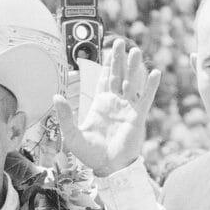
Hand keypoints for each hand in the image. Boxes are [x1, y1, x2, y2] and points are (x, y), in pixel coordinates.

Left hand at [54, 39, 161, 176]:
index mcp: (100, 104)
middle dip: (119, 59)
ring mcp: (127, 109)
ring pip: (131, 83)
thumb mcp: (71, 134)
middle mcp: (115, 103)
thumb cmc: (89, 154)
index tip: (108, 49)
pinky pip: (145, 98)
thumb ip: (64, 115)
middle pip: (118, 76)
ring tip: (135, 51)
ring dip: (133, 67)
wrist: (107, 167)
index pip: (104, 79)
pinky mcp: (137, 117)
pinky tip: (154, 73)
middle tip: (121, 42)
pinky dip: (149, 86)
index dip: (106, 65)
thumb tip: (55, 97)